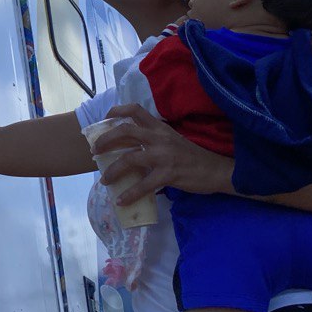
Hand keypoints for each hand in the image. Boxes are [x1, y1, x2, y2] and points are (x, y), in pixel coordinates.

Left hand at [92, 104, 235, 204]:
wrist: (217, 170)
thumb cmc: (192, 156)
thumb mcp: (171, 140)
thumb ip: (153, 139)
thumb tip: (128, 147)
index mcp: (160, 128)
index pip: (136, 110)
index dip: (117, 111)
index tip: (105, 119)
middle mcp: (159, 137)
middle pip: (125, 131)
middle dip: (106, 140)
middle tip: (95, 150)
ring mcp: (164, 155)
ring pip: (129, 159)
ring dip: (112, 171)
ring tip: (104, 180)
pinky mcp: (169, 174)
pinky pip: (144, 185)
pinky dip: (130, 194)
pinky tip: (121, 201)